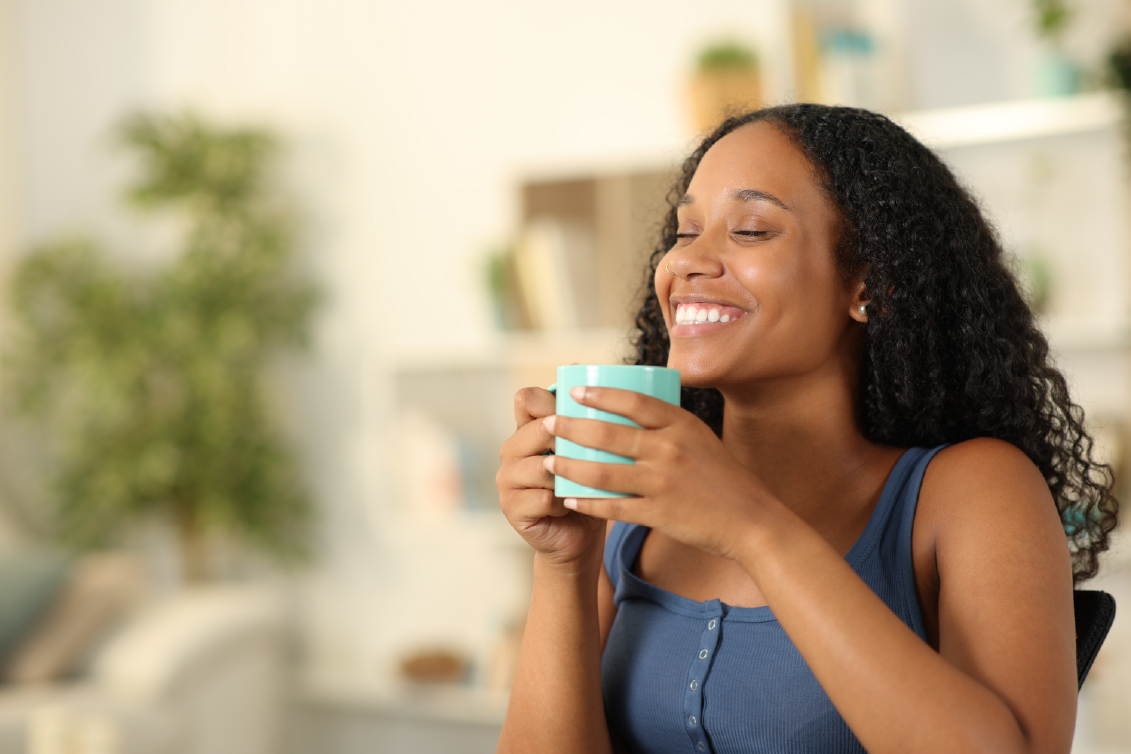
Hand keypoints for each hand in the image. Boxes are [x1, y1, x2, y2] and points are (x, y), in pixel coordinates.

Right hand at [497, 387, 606, 569]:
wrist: (578, 535)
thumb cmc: (588, 486)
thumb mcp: (590, 450)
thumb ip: (589, 420)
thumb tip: (605, 378)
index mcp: (527, 429)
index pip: (526, 399)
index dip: (552, 400)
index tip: (580, 410)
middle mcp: (511, 450)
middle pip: (535, 429)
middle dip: (566, 438)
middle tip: (591, 451)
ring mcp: (507, 480)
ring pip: (538, 465)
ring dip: (567, 474)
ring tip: (582, 482)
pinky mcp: (511, 508)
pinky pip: (540, 498)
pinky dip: (561, 502)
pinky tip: (573, 505)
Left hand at [542, 386, 768, 559]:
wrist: (749, 520)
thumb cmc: (721, 476)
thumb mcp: (699, 437)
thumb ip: (667, 424)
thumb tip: (627, 405)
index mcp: (681, 425)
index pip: (634, 402)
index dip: (600, 395)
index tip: (573, 392)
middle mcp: (670, 450)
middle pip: (609, 434)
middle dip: (571, 428)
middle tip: (548, 424)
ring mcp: (663, 483)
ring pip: (603, 472)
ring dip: (570, 466)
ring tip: (548, 461)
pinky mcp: (659, 513)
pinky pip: (614, 507)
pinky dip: (588, 502)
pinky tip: (570, 498)